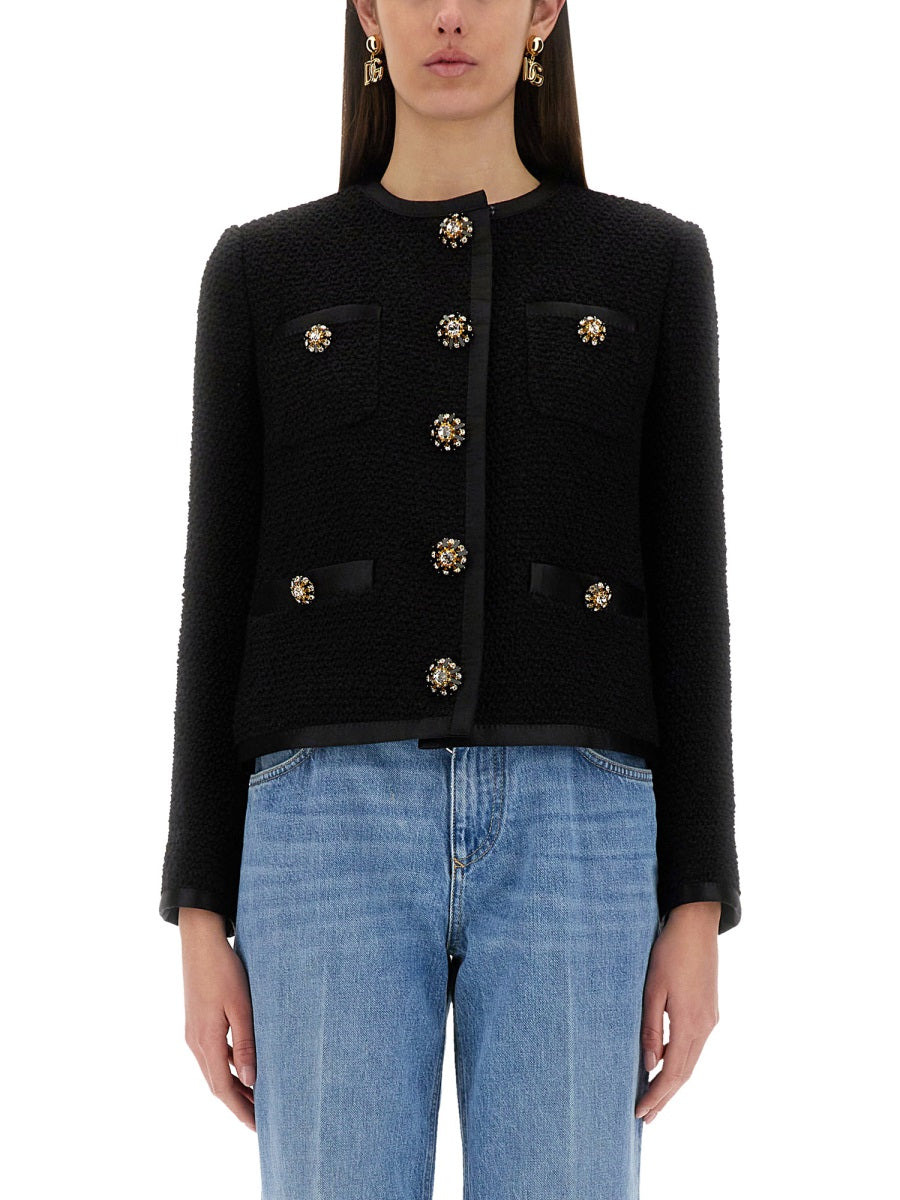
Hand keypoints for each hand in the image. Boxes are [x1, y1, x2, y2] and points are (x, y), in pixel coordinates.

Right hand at [179, 907, 256, 1129]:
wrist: (200, 942)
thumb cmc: (224, 970)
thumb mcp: (240, 1006)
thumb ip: (246, 1044)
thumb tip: (252, 1081)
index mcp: (207, 1041)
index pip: (224, 1088)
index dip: (241, 1110)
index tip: (259, 1127)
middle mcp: (196, 1042)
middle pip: (217, 1084)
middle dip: (239, 1105)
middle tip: (262, 1121)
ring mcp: (193, 1033)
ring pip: (214, 1071)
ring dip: (234, 1087)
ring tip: (257, 1099)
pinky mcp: (196, 1023)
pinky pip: (213, 1056)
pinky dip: (228, 1068)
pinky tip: (244, 1067)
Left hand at [635, 900, 719, 1123]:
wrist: (696, 925)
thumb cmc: (670, 952)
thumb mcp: (653, 990)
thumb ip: (651, 1029)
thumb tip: (650, 1065)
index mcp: (690, 1024)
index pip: (672, 1073)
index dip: (656, 1095)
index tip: (640, 1112)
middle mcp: (705, 1027)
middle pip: (685, 1073)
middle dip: (665, 1097)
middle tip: (647, 1118)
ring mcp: (710, 1019)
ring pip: (691, 1061)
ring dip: (673, 1081)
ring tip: (654, 1098)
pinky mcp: (709, 1010)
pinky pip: (694, 1045)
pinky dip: (680, 1060)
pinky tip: (665, 1062)